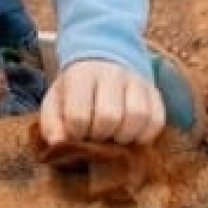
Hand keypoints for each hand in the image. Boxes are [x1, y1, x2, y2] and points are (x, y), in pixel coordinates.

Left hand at [40, 59, 164, 145]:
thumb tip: (58, 143)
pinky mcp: (153, 92)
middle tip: (96, 136)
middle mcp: (111, 74)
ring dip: (124, 137)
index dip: (77, 133)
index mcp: (81, 75)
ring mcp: (135, 81)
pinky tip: (131, 135)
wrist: (102, 63)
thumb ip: (51, 124)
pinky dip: (145, 135)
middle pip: (109, 117)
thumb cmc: (75, 90)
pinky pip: (157, 120)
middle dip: (100, 135)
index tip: (77, 133)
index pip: (78, 115)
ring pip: (138, 117)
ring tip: (114, 137)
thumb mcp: (55, 102)